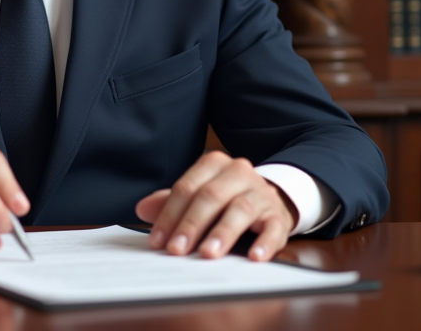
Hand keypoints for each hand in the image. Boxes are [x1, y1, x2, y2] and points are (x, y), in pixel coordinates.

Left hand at [134, 151, 297, 261]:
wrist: (268, 200)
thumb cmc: (226, 199)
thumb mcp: (198, 196)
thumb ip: (171, 202)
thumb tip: (142, 208)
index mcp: (214, 164)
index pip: (187, 188)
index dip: (170, 215)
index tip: (158, 240)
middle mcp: (238, 172)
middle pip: (210, 196)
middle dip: (191, 225)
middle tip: (177, 249)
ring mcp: (261, 192)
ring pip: (240, 209)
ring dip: (222, 233)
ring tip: (208, 253)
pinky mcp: (278, 215)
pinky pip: (273, 227)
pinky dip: (264, 243)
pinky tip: (254, 257)